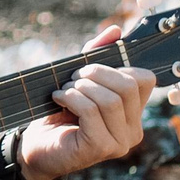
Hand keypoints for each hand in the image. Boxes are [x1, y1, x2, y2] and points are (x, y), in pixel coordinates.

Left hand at [16, 0, 179, 179]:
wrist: (35, 146)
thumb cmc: (59, 113)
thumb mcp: (79, 80)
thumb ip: (97, 55)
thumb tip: (115, 30)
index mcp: (134, 114)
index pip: (144, 79)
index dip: (117, 66)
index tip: (91, 70)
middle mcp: (133, 131)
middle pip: (127, 86)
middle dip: (96, 73)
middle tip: (73, 78)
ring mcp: (119, 143)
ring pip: (110, 99)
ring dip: (80, 87)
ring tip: (65, 91)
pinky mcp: (100, 148)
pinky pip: (90, 110)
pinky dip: (71, 98)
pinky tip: (58, 99)